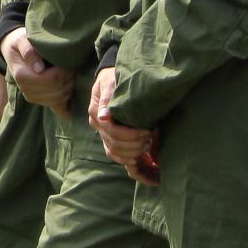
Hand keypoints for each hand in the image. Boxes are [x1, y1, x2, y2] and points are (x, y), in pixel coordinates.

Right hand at [1, 26, 71, 115]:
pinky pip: (57, 108)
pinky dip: (67, 105)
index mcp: (22, 76)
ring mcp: (32, 98)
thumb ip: (29, 51)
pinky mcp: (38, 101)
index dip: (64, 71)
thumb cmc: (20, 43)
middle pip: (58, 91)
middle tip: (71, 66)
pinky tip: (72, 98)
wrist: (14, 52)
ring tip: (69, 74)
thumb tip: (39, 68)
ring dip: (69, 87)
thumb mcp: (22, 41)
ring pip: (59, 99)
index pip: (52, 79)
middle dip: (68, 79)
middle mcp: (26, 90)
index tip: (67, 60)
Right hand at [89, 67, 158, 182]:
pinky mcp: (111, 140)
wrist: (112, 78)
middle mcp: (98, 127)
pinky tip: (145, 169)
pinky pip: (117, 157)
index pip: (111, 132)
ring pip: (114, 154)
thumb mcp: (111, 82)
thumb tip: (104, 117)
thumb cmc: (114, 77)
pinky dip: (131, 165)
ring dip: (133, 154)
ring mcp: (103, 135)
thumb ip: (108, 98)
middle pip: (114, 145)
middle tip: (151, 138)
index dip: (130, 135)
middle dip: (134, 145)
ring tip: (148, 145)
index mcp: (96, 113)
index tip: (147, 130)